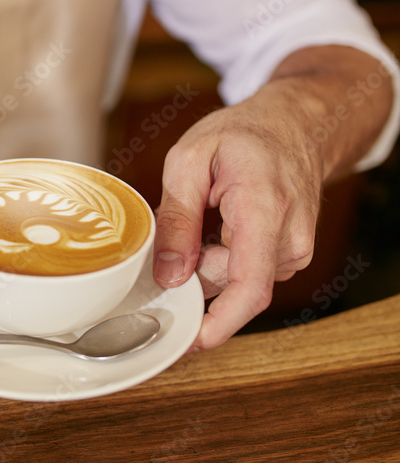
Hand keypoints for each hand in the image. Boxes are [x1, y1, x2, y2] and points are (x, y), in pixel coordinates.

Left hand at [151, 46, 393, 350]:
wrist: (295, 123)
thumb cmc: (242, 135)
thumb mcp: (189, 160)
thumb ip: (177, 218)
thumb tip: (169, 274)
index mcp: (264, 210)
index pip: (249, 286)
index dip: (219, 323)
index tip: (190, 343)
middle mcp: (289, 238)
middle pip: (230, 283)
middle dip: (193, 270)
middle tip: (176, 229)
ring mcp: (295, 249)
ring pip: (236, 279)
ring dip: (208, 260)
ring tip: (205, 214)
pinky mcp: (290, 254)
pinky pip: (246, 271)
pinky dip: (223, 256)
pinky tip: (221, 223)